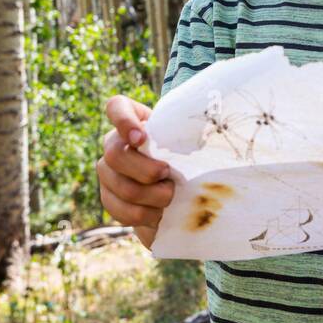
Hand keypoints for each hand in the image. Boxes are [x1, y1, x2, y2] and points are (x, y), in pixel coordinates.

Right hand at [97, 94, 175, 251]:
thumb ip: (189, 133)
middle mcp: (113, 144)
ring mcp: (107, 172)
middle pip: (115, 154)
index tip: (141, 137)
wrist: (178, 189)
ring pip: (122, 187)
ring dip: (153, 196)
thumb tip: (215, 136)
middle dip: (147, 170)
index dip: (123, 121)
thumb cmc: (186, 156)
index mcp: (133, 120)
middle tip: (169, 176)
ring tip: (170, 197)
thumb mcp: (190, 140)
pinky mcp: (109, 199)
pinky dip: (146, 215)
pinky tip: (159, 213)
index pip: (116, 107)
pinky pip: (121, 211)